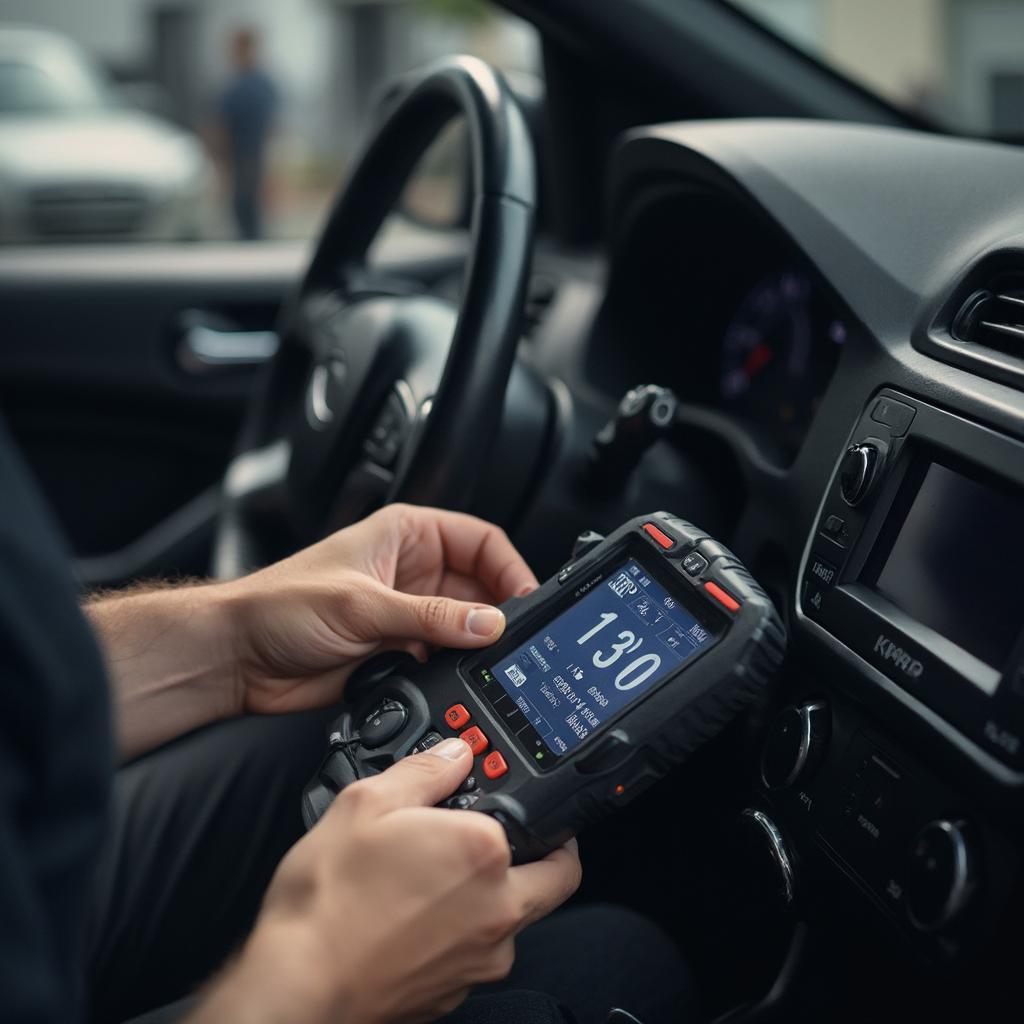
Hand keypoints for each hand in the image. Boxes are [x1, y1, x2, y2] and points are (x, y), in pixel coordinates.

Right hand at [190, 738, 581, 1023]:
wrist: (296, 986)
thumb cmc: (329, 901)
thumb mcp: (365, 804)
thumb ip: (423, 770)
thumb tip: (454, 754)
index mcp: (485, 854)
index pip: (545, 826)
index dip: (524, 807)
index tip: (504, 799)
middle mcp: (498, 912)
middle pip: (555, 879)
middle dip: (542, 854)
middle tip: (510, 835)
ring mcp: (481, 960)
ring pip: (515, 920)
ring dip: (495, 895)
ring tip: (441, 875)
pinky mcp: (456, 993)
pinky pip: (478, 953)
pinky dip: (462, 932)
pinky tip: (418, 915)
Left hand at [223, 504, 538, 715]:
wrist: (238, 657)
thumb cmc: (279, 604)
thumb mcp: (363, 604)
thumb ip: (431, 618)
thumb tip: (489, 623)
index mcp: (407, 536)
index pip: (481, 541)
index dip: (509, 567)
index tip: (528, 600)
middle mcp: (413, 572)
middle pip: (481, 587)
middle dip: (498, 613)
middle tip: (513, 641)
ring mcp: (407, 614)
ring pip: (465, 628)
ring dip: (475, 646)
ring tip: (485, 662)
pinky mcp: (398, 651)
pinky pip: (443, 660)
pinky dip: (454, 671)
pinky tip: (455, 679)